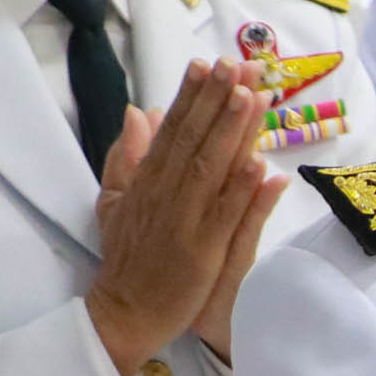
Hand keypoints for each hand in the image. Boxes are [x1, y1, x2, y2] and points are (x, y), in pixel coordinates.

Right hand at [86, 62, 280, 375]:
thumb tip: (139, 111)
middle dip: (217, 100)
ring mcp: (185, 222)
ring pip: (211, 169)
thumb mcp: (115, 201)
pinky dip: (242, 189)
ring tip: (252, 96)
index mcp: (147, 181)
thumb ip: (127, 157)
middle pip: (194, 139)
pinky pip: (226, 215)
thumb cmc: (128, 256)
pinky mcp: (203, 251)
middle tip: (239, 63)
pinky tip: (259, 161)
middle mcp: (165, 195)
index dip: (193, 96)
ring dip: (233, 132)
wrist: (123, 312)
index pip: (173, 130)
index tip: (210, 63)